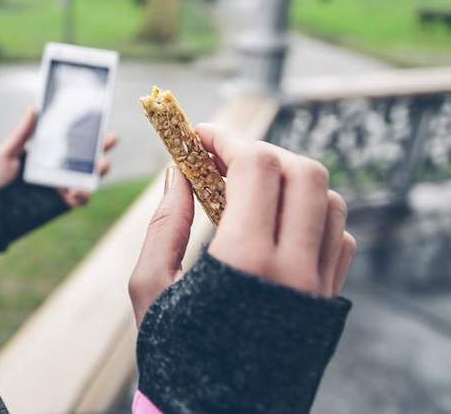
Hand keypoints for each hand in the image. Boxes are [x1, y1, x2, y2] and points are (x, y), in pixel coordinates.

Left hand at [0, 107, 117, 207]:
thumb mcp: (6, 152)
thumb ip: (22, 133)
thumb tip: (34, 107)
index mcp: (47, 151)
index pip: (70, 137)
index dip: (86, 129)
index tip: (98, 117)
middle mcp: (58, 167)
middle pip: (87, 155)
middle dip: (103, 146)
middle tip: (111, 138)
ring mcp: (62, 185)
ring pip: (89, 175)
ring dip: (99, 170)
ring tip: (101, 164)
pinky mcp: (62, 203)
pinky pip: (80, 198)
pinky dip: (84, 194)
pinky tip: (77, 190)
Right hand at [129, 123, 355, 326]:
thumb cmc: (169, 352)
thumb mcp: (151, 285)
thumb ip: (164, 222)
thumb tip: (177, 170)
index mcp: (245, 262)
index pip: (256, 168)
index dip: (227, 139)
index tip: (199, 135)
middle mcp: (294, 269)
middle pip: (302, 171)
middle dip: (259, 150)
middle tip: (221, 157)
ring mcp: (318, 285)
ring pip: (329, 199)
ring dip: (288, 178)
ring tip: (248, 187)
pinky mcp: (328, 300)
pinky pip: (338, 237)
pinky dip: (311, 213)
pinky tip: (276, 222)